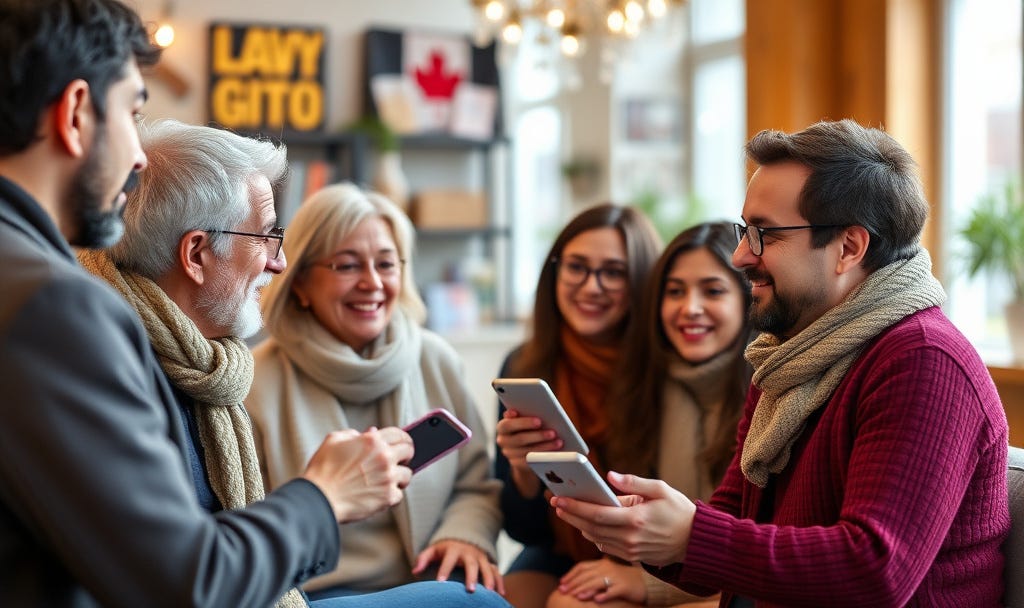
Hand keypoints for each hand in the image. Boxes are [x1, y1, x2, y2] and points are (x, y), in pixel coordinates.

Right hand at [302, 426, 413, 522]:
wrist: (319, 498)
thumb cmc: (323, 471)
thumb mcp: (334, 441)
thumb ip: (353, 434)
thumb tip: (368, 432)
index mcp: (372, 441)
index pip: (400, 434)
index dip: (403, 439)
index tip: (403, 444)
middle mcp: (384, 456)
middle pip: (409, 451)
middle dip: (405, 456)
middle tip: (399, 461)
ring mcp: (388, 477)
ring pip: (407, 474)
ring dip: (399, 477)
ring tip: (387, 481)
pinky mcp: (388, 496)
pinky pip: (399, 494)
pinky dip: (391, 496)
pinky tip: (380, 494)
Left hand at [412, 539, 504, 595]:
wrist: (464, 539)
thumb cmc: (445, 550)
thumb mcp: (433, 550)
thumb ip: (423, 559)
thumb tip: (415, 571)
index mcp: (454, 550)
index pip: (448, 560)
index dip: (444, 570)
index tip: (440, 582)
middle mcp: (469, 553)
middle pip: (471, 564)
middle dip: (472, 576)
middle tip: (470, 590)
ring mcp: (481, 558)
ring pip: (487, 567)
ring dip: (489, 579)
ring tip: (490, 592)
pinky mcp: (489, 563)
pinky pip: (497, 571)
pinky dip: (500, 582)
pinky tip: (501, 594)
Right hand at [495, 409, 562, 496]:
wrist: (522, 448)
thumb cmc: (526, 427)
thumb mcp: (523, 420)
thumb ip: (526, 413)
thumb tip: (541, 411)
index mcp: (503, 427)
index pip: (508, 424)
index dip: (522, 422)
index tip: (538, 420)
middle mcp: (503, 440)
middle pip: (520, 439)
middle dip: (538, 435)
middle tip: (553, 432)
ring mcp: (509, 454)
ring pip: (528, 451)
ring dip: (545, 446)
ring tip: (559, 442)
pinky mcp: (517, 464)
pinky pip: (531, 461)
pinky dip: (543, 456)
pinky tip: (554, 452)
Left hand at [551, 471, 695, 566]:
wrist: (697, 541)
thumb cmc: (679, 510)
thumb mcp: (661, 489)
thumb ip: (634, 483)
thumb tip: (610, 476)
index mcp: (636, 519)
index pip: (598, 514)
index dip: (576, 507)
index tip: (559, 499)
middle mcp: (631, 538)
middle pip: (591, 528)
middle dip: (571, 516)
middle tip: (556, 504)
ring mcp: (632, 550)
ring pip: (597, 539)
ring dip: (580, 526)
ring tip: (568, 512)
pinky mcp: (634, 557)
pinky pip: (607, 547)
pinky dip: (594, 536)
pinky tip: (588, 524)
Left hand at [556, 557, 645, 603]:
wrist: (645, 582)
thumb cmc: (622, 579)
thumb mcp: (607, 574)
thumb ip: (593, 575)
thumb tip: (575, 583)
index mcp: (601, 564)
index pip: (582, 567)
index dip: (570, 575)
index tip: (561, 583)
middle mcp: (607, 568)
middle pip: (587, 575)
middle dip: (574, 583)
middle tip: (564, 591)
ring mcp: (616, 577)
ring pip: (597, 582)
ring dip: (586, 589)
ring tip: (576, 596)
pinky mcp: (624, 587)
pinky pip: (613, 591)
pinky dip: (604, 595)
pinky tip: (597, 600)